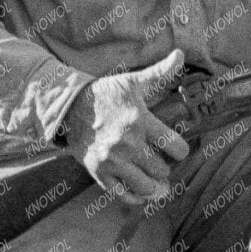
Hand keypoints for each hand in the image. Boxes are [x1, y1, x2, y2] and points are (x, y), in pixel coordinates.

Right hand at [60, 49, 191, 204]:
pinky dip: (135, 198)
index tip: (176, 148)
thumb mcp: (132, 81)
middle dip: (165, 167)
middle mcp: (127, 143)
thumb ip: (160, 71)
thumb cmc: (106, 94)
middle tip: (161, 162)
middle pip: (162, 170)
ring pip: (145, 187)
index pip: (177, 148)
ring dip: (154, 187)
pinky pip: (122, 195)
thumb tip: (181, 53)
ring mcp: (112, 160)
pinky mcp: (98, 172)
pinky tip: (140, 192)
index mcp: (141, 120)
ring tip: (157, 183)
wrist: (69, 108)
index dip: (180, 150)